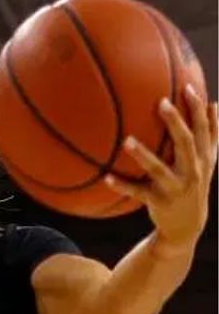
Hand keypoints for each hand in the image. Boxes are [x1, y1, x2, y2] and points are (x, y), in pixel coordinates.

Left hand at [104, 85, 214, 249]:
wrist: (187, 225)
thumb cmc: (193, 183)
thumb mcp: (206, 160)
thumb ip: (210, 134)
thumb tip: (215, 103)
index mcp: (203, 157)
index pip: (205, 129)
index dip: (198, 109)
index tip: (188, 88)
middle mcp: (193, 170)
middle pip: (186, 142)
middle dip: (175, 122)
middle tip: (161, 102)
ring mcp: (176, 187)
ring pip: (159, 169)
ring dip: (143, 155)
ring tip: (127, 141)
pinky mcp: (159, 202)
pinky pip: (138, 193)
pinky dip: (123, 185)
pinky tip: (106, 178)